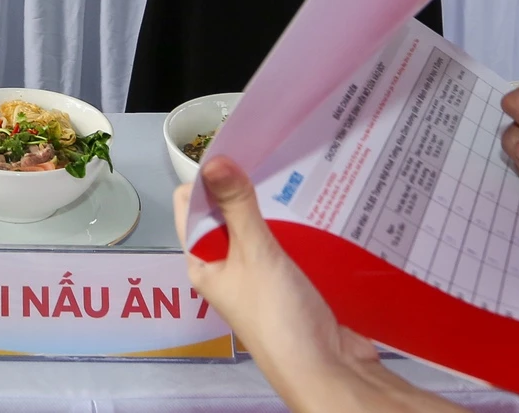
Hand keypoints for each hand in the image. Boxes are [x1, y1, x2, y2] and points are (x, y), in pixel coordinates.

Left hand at [179, 158, 426, 411]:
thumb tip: (213, 159)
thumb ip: (236, 207)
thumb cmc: (280, 316)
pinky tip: (315, 205)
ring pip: (261, 228)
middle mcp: (227, 269)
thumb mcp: (256, 255)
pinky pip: (288, 244)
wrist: (327, 369)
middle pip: (228, 215)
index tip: (236, 148)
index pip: (191, 208)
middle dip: (246, 187)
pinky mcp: (291, 282)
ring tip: (295, 170)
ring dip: (274, 206)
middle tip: (271, 153)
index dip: (207, 178)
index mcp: (204, 263)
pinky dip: (297, 226)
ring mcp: (260, 277)